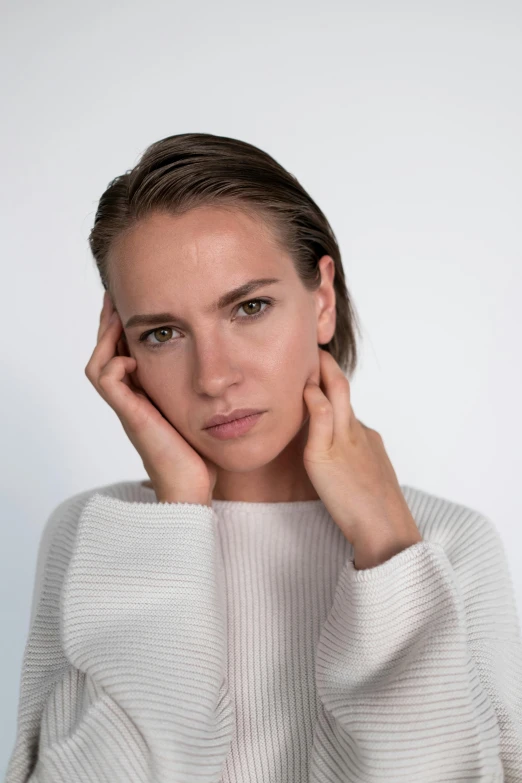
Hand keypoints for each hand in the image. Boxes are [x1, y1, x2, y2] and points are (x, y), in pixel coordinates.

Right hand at [85, 291, 217, 505]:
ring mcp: (128, 408)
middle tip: (116, 295)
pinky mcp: (131, 417)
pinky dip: (115, 364)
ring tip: (118, 314)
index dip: (126, 329)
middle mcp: (132, 400)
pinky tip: (132, 357)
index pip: (126, 353)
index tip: (135, 302)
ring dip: (106, 337)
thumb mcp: (203, 411)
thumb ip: (203, 390)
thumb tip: (227, 370)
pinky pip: (107, 382)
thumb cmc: (201, 455)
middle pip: (107, 352)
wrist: (193, 488)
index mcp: (145, 396)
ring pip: (99, 364)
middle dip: (111, 323)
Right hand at [302, 347, 421, 567]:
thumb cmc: (350, 500)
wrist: (384, 530)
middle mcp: (360, 431)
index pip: (335, 384)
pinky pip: (356, 435)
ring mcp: (370, 446)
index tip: (310, 347)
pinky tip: (335, 437)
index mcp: (346, 427)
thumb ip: (318, 418)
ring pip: (349, 415)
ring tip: (313, 395)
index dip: (323, 364)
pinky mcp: (376, 462)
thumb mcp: (320, 457)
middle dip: (328, 373)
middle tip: (312, 358)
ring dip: (332, 400)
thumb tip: (312, 388)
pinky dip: (342, 424)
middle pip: (344, 393)